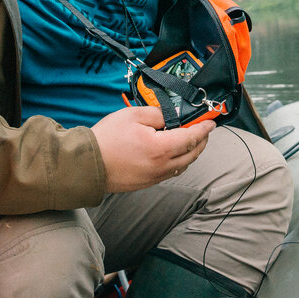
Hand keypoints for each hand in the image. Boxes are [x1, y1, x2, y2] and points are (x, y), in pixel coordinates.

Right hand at [92, 106, 214, 192]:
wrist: (87, 164)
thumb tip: (171, 117)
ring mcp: (155, 177)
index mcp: (161, 148)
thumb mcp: (132, 115)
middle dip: (202, 141)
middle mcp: (162, 166)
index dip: (204, 128)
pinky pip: (171, 172)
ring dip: (191, 153)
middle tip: (204, 130)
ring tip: (191, 140)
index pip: (192, 137)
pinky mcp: (147, 183)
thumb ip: (157, 114)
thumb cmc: (107, 138)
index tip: (211, 122)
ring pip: (183, 166)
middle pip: (192, 154)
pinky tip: (174, 153)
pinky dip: (179, 162)